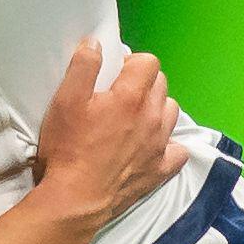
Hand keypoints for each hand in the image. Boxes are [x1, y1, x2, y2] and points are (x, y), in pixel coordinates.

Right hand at [31, 41, 183, 235]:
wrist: (75, 200)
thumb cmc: (68, 149)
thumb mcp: (65, 101)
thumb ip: (83, 67)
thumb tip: (96, 43)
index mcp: (131, 96)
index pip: (148, 62)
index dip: (131, 63)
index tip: (114, 75)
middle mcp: (152, 116)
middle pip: (162, 84)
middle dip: (144, 83)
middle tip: (119, 96)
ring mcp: (160, 144)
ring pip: (171, 112)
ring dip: (157, 109)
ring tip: (134, 119)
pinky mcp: (160, 170)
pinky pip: (178, 150)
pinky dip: (168, 145)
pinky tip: (151, 147)